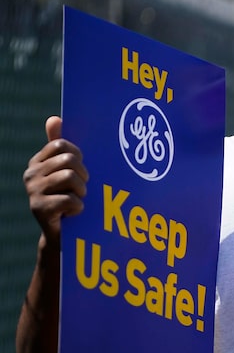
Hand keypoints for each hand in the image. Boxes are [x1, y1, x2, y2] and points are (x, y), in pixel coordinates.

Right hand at [23, 117, 88, 243]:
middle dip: (83, 174)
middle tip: (82, 188)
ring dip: (82, 191)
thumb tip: (54, 118)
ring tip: (78, 199)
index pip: (61, 145)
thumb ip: (60, 145)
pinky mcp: (39, 209)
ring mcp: (33, 191)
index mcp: (38, 161)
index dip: (78, 155)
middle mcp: (31, 174)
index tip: (81, 168)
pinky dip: (79, 207)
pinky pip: (70, 200)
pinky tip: (74, 212)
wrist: (63, 234)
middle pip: (68, 160)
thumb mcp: (66, 170)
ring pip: (70, 178)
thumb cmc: (69, 196)